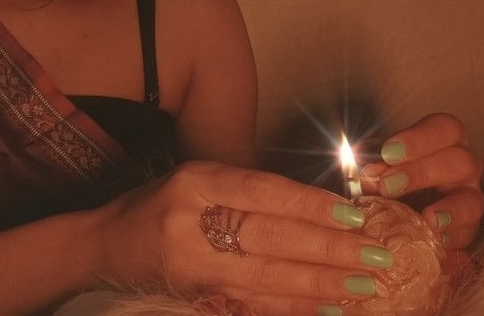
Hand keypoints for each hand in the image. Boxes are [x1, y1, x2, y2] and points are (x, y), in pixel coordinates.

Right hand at [97, 161, 394, 315]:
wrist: (105, 245)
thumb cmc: (160, 205)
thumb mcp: (199, 180)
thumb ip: (250, 190)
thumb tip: (320, 207)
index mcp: (196, 182)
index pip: (263, 191)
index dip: (311, 204)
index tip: (355, 215)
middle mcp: (191, 222)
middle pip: (271, 237)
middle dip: (330, 248)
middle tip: (378, 255)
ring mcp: (190, 266)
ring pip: (267, 277)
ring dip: (321, 283)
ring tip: (366, 284)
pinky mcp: (193, 297)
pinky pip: (251, 304)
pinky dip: (292, 307)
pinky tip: (328, 306)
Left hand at [361, 113, 483, 249]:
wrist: (398, 217)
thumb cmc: (390, 181)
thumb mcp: (380, 170)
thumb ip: (376, 171)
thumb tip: (369, 175)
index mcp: (444, 141)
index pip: (444, 128)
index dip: (419, 139)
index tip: (388, 152)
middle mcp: (463, 165)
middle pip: (459, 160)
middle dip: (421, 172)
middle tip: (388, 184)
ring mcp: (470, 197)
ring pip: (471, 198)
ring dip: (447, 209)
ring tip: (426, 218)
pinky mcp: (468, 228)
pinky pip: (468, 233)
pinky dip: (451, 237)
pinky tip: (436, 240)